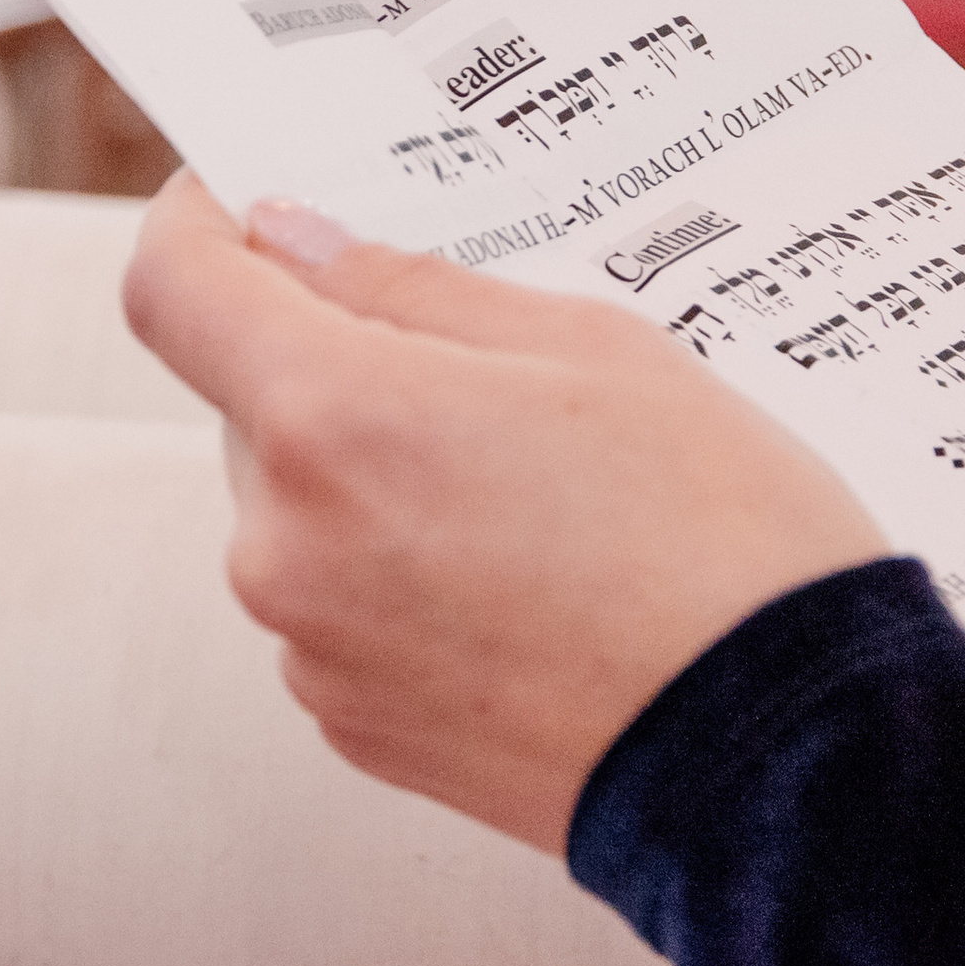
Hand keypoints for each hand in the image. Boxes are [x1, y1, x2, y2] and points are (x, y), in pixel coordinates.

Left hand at [123, 176, 886, 853]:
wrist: (789, 760)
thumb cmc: (718, 540)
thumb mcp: (593, 347)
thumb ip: (416, 287)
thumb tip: (299, 244)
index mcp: (334, 420)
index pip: (175, 288)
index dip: (199, 223)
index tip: (246, 205)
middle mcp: (287, 544)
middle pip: (254, 404)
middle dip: (343, 365)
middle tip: (493, 372)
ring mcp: (313, 650)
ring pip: (305, 510)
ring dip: (382, 478)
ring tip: (546, 498)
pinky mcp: (356, 727)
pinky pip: (344, 607)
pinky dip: (407, 575)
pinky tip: (534, 583)